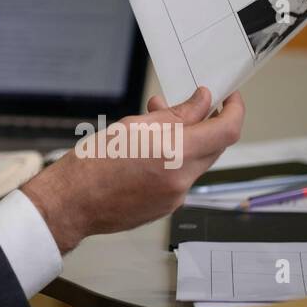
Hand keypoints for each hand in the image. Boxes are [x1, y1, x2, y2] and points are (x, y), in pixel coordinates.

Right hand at [20, 87, 243, 253]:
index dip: (234, 110)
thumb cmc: (91, 164)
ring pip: (197, 162)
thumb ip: (174, 115)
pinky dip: (174, 161)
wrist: (71, 202)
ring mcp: (176, 197)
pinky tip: (150, 152)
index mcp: (174, 153)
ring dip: (188, 142)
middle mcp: (181, 178)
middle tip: (194, 105)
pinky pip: (182, 178)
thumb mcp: (133, 126)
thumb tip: (200, 103)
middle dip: (208, 124)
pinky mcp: (168, 207)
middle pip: (215, 147)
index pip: (226, 131)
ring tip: (158, 126)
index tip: (229, 98)